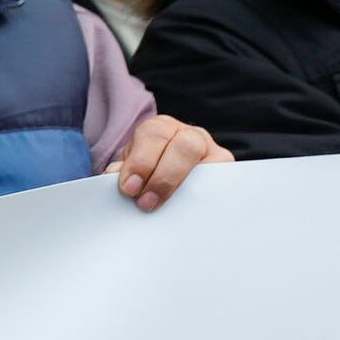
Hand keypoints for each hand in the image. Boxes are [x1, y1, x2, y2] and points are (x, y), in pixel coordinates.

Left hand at [108, 115, 226, 209]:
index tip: (129, 189)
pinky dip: (207, 196)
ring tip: (169, 210)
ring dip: (188, 187)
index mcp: (161, 128)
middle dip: (164, 176)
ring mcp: (213, 152)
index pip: (154, 134)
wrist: (168, 178)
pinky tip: (191, 211)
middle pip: (185, 145)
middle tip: (146, 203)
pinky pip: (223, 182)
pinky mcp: (227, 172)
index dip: (141, 161)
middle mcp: (190, 135)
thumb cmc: (146, 172)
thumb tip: (112, 178)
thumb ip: (122, 172)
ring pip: (210, 162)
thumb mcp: (131, 169)